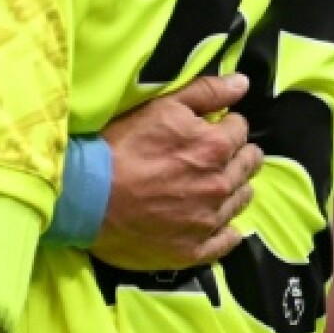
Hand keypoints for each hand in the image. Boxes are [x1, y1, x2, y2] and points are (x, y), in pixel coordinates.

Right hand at [93, 72, 262, 270]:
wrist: (85, 197)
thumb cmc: (119, 147)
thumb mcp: (160, 107)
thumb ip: (206, 92)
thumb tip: (243, 83)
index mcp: (215, 147)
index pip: (240, 130)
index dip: (226, 126)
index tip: (211, 130)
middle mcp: (219, 185)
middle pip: (248, 165)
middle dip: (236, 156)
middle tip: (214, 157)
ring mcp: (208, 221)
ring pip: (241, 200)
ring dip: (233, 189)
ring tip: (210, 186)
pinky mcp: (193, 250)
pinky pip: (227, 242)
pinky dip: (225, 231)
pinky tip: (214, 223)